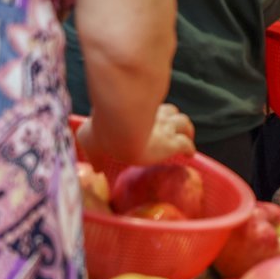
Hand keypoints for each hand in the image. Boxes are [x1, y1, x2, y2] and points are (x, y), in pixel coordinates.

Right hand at [78, 103, 194, 169]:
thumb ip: (94, 154)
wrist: (118, 135)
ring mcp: (165, 130)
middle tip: (172, 128)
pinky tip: (190, 155)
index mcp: (138, 112)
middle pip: (171, 112)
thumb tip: (96, 169)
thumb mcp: (88, 139)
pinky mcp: (171, 144)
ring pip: (184, 123)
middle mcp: (154, 117)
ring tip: (187, 137)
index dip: (154, 114)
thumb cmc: (102, 133)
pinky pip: (187, 145)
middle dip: (172, 119)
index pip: (150, 109)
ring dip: (187, 130)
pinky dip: (190, 149)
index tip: (154, 121)